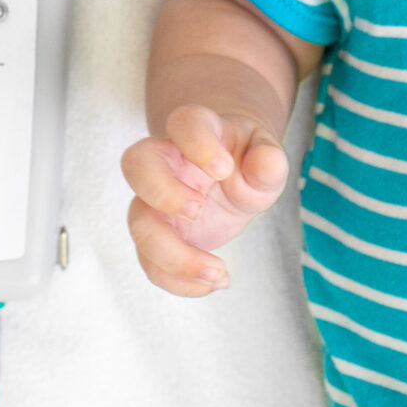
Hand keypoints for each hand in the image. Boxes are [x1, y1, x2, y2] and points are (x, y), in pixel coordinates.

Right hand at [120, 103, 290, 296]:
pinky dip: (178, 280)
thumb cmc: (244, 160)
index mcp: (194, 132)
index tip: (224, 167)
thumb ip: (268, 160)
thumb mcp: (265, 156)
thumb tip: (266, 165)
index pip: (184, 123)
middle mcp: (165, 163)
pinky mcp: (157, 235)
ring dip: (171, 254)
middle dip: (162, 191)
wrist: (229, 175)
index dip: (197, 142)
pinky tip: (214, 283)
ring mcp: (154, 201)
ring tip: (216, 270)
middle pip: (137, 165)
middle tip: (198, 210)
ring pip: (138, 223)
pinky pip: (150, 261)